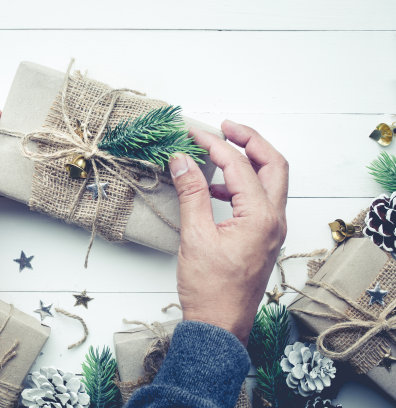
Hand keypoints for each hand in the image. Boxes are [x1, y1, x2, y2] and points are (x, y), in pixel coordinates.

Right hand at [169, 120, 287, 343]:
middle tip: (225, 127)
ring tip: (220, 150)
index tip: (193, 133)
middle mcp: (274, 220)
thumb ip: (191, 193)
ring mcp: (272, 229)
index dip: (215, 145)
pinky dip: (242, 184)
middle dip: (250, 141)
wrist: (220, 324)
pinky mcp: (263, 237)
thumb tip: (181, 160)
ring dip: (249, 161)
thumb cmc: (209, 288)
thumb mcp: (195, 236)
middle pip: (273, 165)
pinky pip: (260, 200)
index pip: (240, 166)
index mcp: (260, 217)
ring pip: (271, 181)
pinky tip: (216, 188)